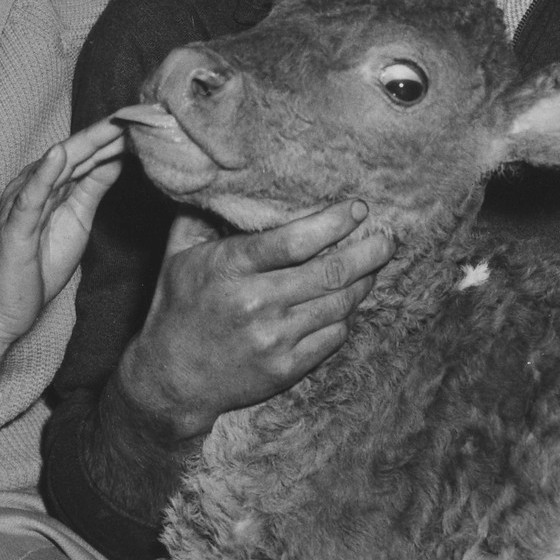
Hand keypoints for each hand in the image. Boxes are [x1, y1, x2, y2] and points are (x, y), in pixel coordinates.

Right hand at [0, 120, 125, 392]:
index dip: (116, 136)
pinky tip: (59, 155)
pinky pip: (29, 197)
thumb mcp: (76, 220)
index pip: (87, 153)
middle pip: (76, 152)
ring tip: (113, 123)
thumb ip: (92, 188)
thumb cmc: (37, 266)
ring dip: (85, 144)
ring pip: (56, 166)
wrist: (2, 309)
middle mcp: (34, 185)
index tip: (148, 120)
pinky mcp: (13, 227)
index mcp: (51, 184)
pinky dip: (43, 174)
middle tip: (142, 113)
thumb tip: (117, 158)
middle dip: (109, 133)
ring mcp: (21, 204)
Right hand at [118, 202, 395, 438]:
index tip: (358, 209)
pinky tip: (347, 302)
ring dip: (363, 282)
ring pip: (338, 304)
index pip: (293, 240)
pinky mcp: (286, 369)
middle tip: (388, 238)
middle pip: (328, 272)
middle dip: (367, 251)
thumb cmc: (177, 309)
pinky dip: (345, 316)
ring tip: (374, 266)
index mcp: (229, 269)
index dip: (333, 222)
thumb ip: (201, 217)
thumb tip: (223, 179)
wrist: (171, 380)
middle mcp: (255, 304)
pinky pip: (333, 336)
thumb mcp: (177, 257)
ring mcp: (273, 340)